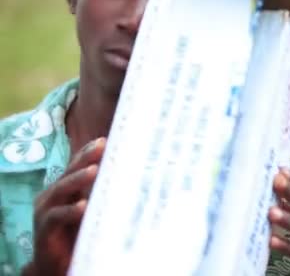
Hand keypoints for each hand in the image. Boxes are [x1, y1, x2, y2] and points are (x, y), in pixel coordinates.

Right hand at [23, 138, 105, 275]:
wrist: (59, 265)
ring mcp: (45, 211)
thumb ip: (104, 194)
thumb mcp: (93, 210)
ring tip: (94, 171)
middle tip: (102, 147)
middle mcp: (52, 195)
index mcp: (65, 188)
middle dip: (86, 159)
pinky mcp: (44, 230)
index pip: (77, 165)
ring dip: (78, 179)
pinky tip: (83, 206)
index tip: (105, 140)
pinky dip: (70, 211)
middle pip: (70, 172)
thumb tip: (133, 177)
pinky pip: (57, 217)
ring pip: (62, 190)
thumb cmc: (79, 234)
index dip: (89, 152)